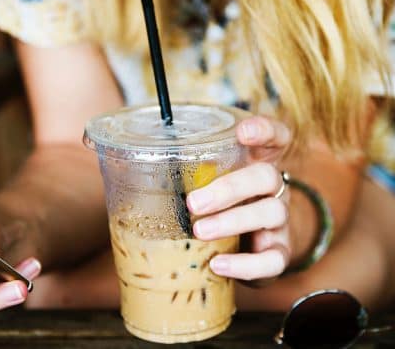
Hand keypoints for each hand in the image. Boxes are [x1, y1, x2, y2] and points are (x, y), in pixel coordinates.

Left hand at [186, 116, 291, 281]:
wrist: (251, 247)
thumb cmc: (220, 205)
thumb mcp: (207, 182)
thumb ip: (180, 170)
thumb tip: (114, 160)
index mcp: (258, 162)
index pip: (275, 136)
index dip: (264, 130)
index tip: (242, 132)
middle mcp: (274, 188)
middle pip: (266, 176)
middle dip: (230, 188)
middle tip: (194, 202)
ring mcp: (280, 221)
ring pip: (270, 213)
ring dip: (232, 221)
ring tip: (199, 231)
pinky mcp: (279, 252)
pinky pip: (272, 260)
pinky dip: (245, 264)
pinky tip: (217, 264)